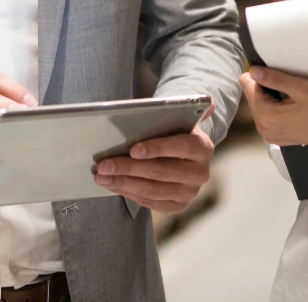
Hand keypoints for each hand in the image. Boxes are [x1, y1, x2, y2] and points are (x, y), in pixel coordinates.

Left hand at [93, 103, 215, 213]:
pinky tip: (112, 184)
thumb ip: (180, 110)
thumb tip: (206, 102)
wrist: (184, 154)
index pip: (181, 146)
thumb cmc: (173, 131)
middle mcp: (200, 172)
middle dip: (129, 168)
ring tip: (101, 176)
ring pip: (153, 190)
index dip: (157, 148)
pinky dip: (128, 192)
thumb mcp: (177, 118)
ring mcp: (190, 192)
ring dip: (123, 183)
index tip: (132, 149)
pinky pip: (150, 201)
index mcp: (203, 147)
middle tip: (103, 165)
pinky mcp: (179, 205)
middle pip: (161, 171)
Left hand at [240, 67, 307, 153]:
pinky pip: (269, 115)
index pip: (247, 84)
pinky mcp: (278, 137)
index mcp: (266, 116)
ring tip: (294, 99)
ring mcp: (271, 135)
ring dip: (273, 97)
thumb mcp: (300, 87)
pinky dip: (277, 108)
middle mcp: (264, 129)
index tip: (276, 73)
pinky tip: (294, 108)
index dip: (261, 74)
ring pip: (260, 105)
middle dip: (267, 87)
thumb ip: (273, 78)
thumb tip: (253, 71)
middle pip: (253, 95)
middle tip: (291, 88)